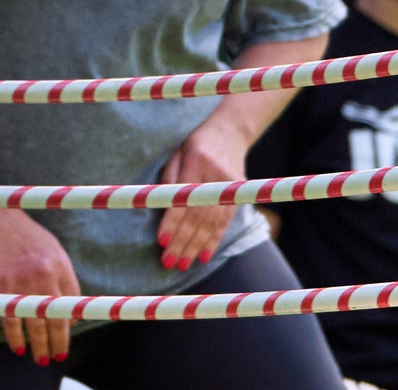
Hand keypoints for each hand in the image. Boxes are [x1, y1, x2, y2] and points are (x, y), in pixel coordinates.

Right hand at [0, 208, 78, 363]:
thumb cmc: (24, 233)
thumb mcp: (52, 248)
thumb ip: (62, 275)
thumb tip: (69, 307)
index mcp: (60, 265)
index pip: (72, 303)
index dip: (70, 324)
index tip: (67, 335)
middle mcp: (44, 275)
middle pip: (57, 319)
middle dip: (59, 342)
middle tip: (58, 357)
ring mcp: (23, 281)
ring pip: (36, 324)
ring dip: (40, 346)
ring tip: (41, 359)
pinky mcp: (2, 285)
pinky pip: (12, 319)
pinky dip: (15, 337)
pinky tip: (19, 348)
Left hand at [157, 113, 248, 271]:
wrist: (229, 132)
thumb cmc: (194, 143)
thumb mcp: (176, 153)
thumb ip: (169, 178)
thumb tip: (160, 209)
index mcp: (196, 161)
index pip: (183, 198)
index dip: (172, 221)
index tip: (161, 240)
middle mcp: (215, 177)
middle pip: (197, 215)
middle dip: (182, 241)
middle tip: (168, 261)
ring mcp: (228, 188)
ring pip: (211, 224)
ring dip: (195, 247)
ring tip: (182, 265)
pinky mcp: (236, 197)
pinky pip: (224, 224)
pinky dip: (213, 242)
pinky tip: (203, 257)